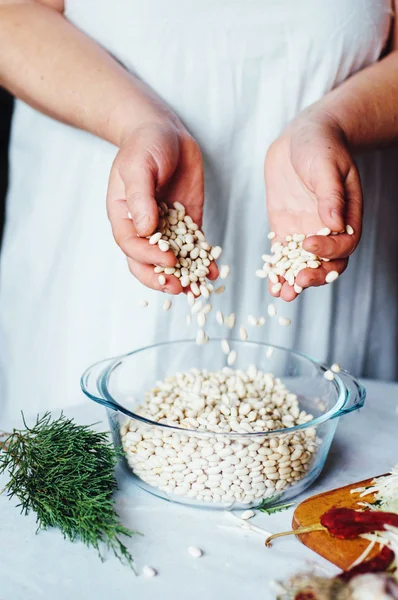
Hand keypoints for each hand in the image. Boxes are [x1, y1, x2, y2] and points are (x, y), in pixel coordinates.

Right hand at [107, 119, 216, 292]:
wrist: (165, 132)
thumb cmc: (145, 145)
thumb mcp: (138, 166)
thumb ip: (140, 196)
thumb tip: (146, 229)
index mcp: (124, 215)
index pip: (130, 245)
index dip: (147, 257)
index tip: (168, 261)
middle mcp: (143, 226)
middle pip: (146, 262)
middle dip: (162, 278)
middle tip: (180, 288)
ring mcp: (166, 227)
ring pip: (171, 260)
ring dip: (184, 277)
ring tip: (199, 289)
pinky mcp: (187, 223)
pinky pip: (193, 247)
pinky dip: (203, 261)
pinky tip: (214, 272)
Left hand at [264, 112, 362, 301]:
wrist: (301, 136)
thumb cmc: (321, 146)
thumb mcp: (327, 166)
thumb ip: (330, 194)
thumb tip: (333, 221)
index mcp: (346, 215)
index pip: (343, 243)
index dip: (328, 249)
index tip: (308, 244)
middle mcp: (327, 228)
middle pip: (327, 263)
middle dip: (313, 276)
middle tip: (296, 284)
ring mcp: (306, 230)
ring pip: (303, 264)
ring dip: (293, 281)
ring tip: (282, 293)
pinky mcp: (286, 228)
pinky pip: (283, 254)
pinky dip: (277, 269)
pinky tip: (270, 281)